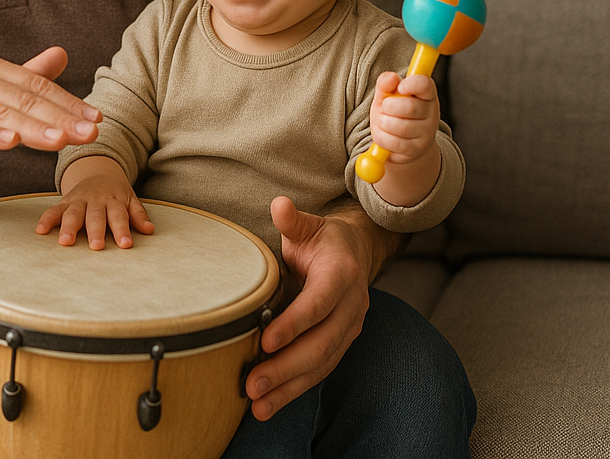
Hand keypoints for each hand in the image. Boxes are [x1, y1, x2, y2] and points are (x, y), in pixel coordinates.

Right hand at [0, 46, 100, 159]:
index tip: (96, 118)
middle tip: (93, 131)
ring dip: (32, 127)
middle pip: (22, 98)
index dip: (66, 101)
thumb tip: (62, 55)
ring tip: (63, 140)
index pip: (33, 84)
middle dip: (61, 116)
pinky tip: (9, 141)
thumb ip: (19, 73)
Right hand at [35, 156, 153, 248]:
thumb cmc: (116, 193)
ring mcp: (79, 200)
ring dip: (69, 226)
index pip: (119, 216)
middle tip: (96, 246)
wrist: (98, 171)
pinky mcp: (65, 202)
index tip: (126, 244)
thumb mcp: (130, 199)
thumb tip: (149, 230)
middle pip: (96, 216)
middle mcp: (96, 200)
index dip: (122, 230)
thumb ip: (138, 214)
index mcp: (114, 200)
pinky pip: (54, 210)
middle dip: (95, 231)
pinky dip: (47, 219)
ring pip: (74, 213)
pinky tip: (40, 231)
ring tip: (66, 241)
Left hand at [243, 197, 375, 420]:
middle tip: (254, 383)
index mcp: (341, 274)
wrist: (355, 252)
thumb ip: (292, 220)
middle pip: (321, 343)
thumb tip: (278, 204)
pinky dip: (296, 389)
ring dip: (290, 387)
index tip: (266, 340)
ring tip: (258, 405)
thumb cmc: (322, 239)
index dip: (294, 323)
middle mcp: (352, 306)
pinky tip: (271, 404)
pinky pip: (321, 370)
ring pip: (322, 364)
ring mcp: (349, 328)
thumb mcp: (307, 226)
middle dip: (287, 367)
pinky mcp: (341, 343)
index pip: (319, 304)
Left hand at [369, 71, 438, 163]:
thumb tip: (391, 77)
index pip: (425, 85)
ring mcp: (427, 133)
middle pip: (410, 107)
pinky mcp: (417, 149)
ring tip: (383, 121)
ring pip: (399, 126)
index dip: (411, 84)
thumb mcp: (386, 95)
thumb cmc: (392, 113)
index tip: (400, 87)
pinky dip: (381, 137)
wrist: (398, 142)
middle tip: (384, 107)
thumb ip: (386, 83)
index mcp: (426, 94)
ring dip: (382, 122)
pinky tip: (383, 134)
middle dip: (388, 106)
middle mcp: (432, 113)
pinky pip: (394, 142)